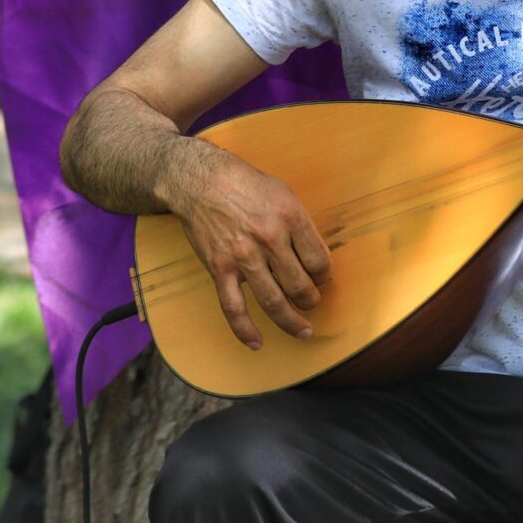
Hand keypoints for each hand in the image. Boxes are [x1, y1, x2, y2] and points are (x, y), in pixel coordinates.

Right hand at [164, 143, 332, 349]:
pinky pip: (234, 307)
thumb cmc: (242, 183)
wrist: (198, 180)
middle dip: (311, 299)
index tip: (320, 278)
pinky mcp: (221, 268)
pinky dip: (245, 330)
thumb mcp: (282, 193)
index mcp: (290, 217)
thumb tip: (315, 256)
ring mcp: (243, 257)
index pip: (319, 261)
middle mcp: (269, 239)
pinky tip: (257, 342)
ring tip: (302, 329)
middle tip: (311, 301)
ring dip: (292, 320)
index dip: (324, 275)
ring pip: (275, 301)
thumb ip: (299, 225)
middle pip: (301, 285)